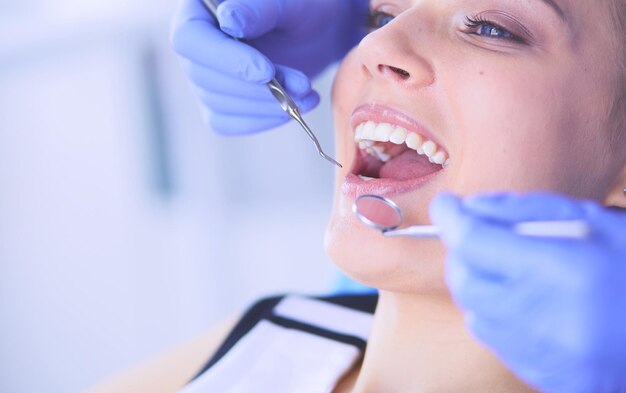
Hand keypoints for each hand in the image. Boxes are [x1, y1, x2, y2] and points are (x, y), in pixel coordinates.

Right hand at [170, 0, 366, 133]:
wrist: (319, 32)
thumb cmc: (303, 8)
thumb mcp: (287, 3)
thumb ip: (258, 10)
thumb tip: (229, 21)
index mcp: (198, 11)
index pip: (190, 39)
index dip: (226, 60)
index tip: (266, 72)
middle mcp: (194, 45)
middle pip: (203, 76)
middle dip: (255, 89)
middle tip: (301, 86)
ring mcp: (203, 76)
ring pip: (217, 104)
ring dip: (265, 106)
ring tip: (307, 95)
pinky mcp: (218, 103)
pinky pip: (227, 123)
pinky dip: (261, 121)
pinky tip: (292, 110)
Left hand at [430, 192, 625, 392]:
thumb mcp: (594, 222)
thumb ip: (525, 211)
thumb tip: (470, 208)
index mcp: (561, 272)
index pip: (473, 242)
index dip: (450, 218)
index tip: (446, 205)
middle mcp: (543, 319)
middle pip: (463, 280)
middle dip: (461, 252)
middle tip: (480, 236)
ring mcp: (542, 356)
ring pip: (474, 311)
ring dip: (479, 283)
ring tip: (513, 269)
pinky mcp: (547, 379)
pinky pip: (495, 340)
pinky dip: (497, 314)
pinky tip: (527, 301)